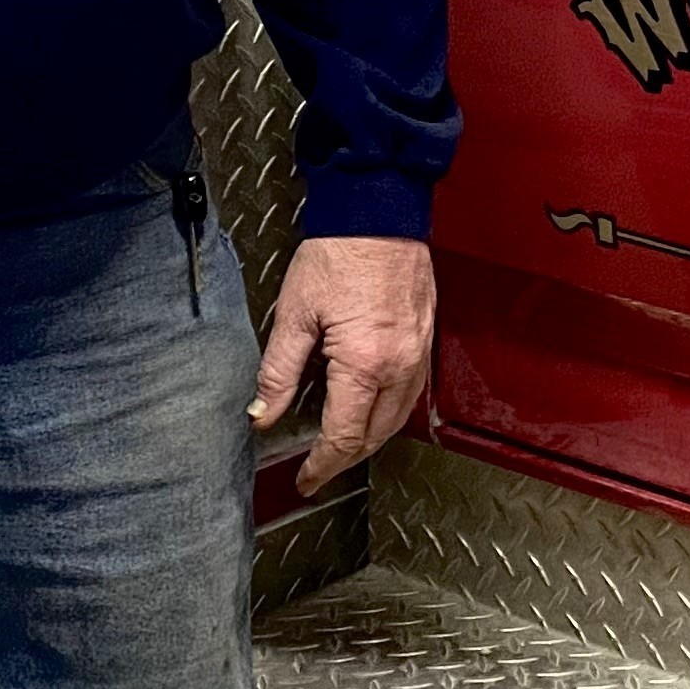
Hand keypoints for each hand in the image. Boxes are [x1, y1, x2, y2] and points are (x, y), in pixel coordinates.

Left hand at [249, 235, 435, 497]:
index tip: (305, 478)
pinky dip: (389, 412)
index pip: (343, 435)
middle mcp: (400, 365)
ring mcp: (418, 353)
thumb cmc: (339, 252)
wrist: (378, 210)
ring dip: (370, 439)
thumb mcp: (294, 313)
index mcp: (365, 363)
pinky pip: (412, 393)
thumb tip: (263, 414)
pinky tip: (370, 409)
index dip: (321, 464)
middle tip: (318, 469)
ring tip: (340, 446)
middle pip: (375, 436)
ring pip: (397, 419)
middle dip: (345, 458)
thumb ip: (278, 372)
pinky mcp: (425, 339)